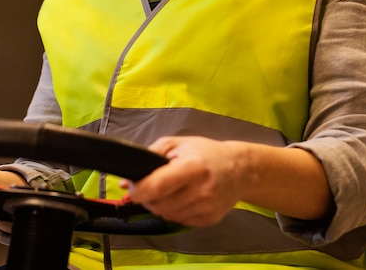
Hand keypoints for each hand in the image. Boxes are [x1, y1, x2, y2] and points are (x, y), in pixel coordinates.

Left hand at [120, 136, 242, 226]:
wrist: (239, 168)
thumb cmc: (205, 152)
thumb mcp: (178, 143)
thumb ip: (150, 156)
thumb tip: (126, 181)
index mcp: (193, 166)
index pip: (158, 186)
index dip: (139, 190)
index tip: (133, 187)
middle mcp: (201, 190)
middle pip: (159, 204)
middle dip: (148, 197)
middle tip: (151, 186)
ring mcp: (207, 207)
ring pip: (167, 215)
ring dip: (160, 205)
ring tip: (168, 190)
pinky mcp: (209, 219)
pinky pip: (180, 221)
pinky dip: (174, 211)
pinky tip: (182, 197)